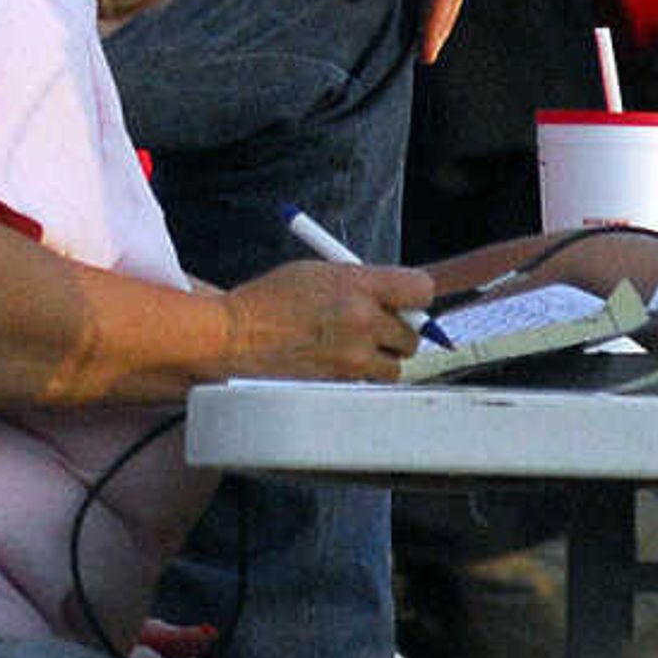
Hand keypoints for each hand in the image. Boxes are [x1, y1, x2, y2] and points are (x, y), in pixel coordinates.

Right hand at [219, 259, 431, 380]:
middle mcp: (363, 319)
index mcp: (358, 284)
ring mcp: (354, 356)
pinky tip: (333, 363)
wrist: (236, 335)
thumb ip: (360, 284)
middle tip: (378, 329)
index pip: (421, 289)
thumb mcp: (318, 273)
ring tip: (351, 349)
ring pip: (395, 366)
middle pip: (414, 334)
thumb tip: (393, 297)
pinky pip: (368, 383)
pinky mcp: (342, 384)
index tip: (407, 301)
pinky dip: (359, 376)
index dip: (416, 296)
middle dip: (398, 332)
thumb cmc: (269, 300)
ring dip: (381, 359)